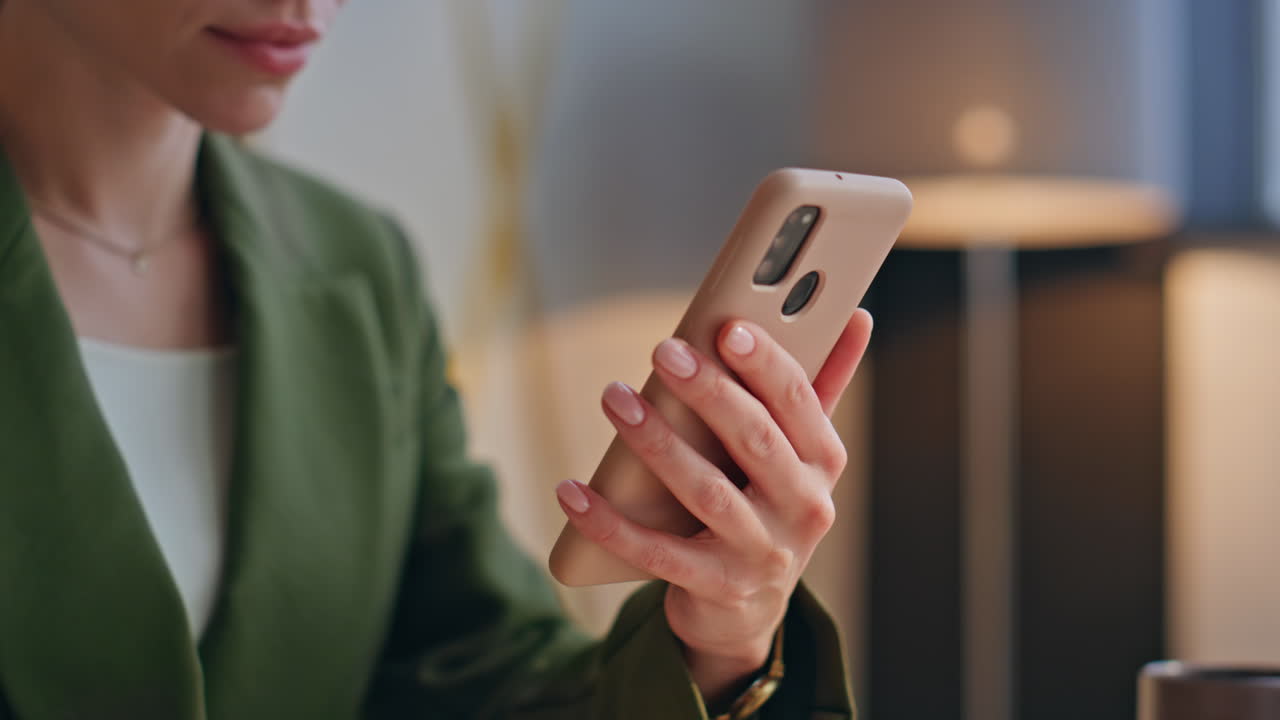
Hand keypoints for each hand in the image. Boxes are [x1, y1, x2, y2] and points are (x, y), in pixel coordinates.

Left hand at [555, 309, 873, 704]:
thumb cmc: (768, 503)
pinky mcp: (716, 587)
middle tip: (662, 351)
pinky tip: (572, 491)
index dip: (765, 362)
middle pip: (753, 440)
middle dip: (707, 391)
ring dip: (655, 441)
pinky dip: (610, 522)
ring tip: (615, 398)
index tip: (726, 326)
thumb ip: (822, 385)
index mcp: (824, 462)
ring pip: (704, 491)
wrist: (747, 607)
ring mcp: (762, 553)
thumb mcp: (799, 452)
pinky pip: (656, 552)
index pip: (799, 401)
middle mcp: (804, 508)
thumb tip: (859, 314)